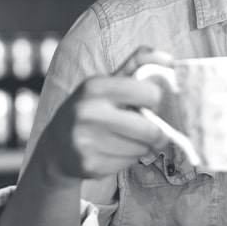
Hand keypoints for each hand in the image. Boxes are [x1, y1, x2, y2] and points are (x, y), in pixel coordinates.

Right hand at [37, 47, 173, 180]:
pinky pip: (129, 163)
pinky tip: (116, 151)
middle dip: (156, 132)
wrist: (57, 145)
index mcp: (95, 86)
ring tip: (128, 139)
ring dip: (143, 146)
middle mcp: (88, 112)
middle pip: (150, 129)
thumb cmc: (92, 108)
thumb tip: (170, 60)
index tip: (147, 103)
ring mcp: (86, 141)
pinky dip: (130, 159)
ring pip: (142, 148)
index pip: (150, 93)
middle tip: (150, 129)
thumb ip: (138, 64)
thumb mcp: (109, 81)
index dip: (154, 100)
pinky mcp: (89, 165)